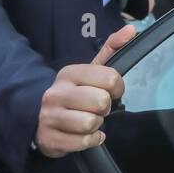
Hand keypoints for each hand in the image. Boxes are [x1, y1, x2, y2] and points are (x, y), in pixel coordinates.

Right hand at [35, 24, 134, 157]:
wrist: (42, 120)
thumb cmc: (75, 94)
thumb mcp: (91, 71)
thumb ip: (112, 49)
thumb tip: (132, 30)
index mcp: (69, 73)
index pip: (110, 78)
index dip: (117, 88)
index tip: (111, 91)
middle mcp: (56, 93)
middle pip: (101, 102)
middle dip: (105, 109)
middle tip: (96, 108)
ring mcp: (49, 116)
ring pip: (91, 123)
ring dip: (96, 125)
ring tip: (88, 120)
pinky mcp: (49, 138)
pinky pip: (83, 142)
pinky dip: (90, 140)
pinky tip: (83, 134)